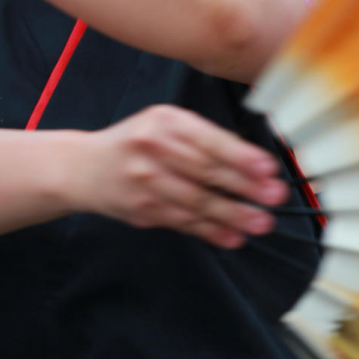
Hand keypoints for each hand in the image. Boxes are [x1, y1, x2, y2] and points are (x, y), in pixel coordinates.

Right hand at [71, 105, 286, 248]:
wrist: (84, 167)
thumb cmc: (137, 143)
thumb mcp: (165, 124)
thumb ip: (202, 138)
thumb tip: (252, 163)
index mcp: (165, 122)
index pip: (209, 141)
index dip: (242, 156)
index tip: (269, 169)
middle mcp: (153, 149)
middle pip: (206, 171)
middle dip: (245, 186)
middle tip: (274, 197)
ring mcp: (145, 181)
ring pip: (197, 201)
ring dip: (233, 215)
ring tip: (260, 223)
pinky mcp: (142, 210)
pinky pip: (183, 222)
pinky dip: (210, 231)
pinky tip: (232, 236)